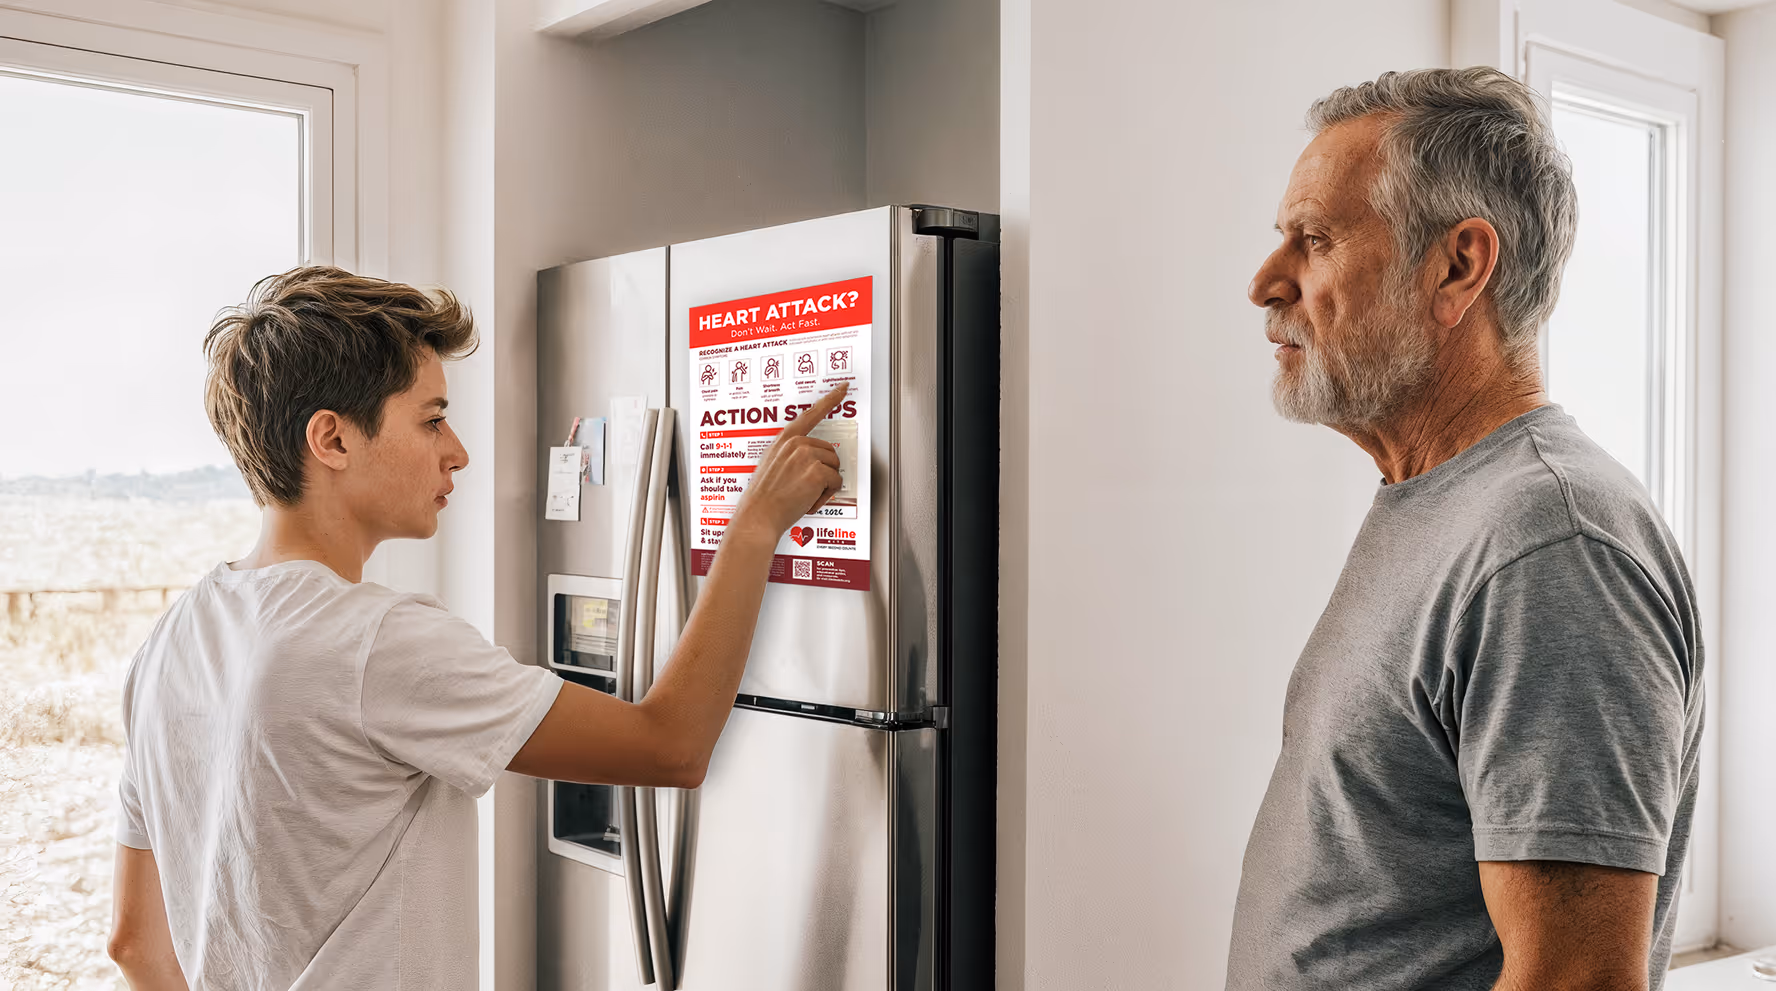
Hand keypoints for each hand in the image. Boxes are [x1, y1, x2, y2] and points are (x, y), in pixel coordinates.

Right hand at [731, 383, 847, 539]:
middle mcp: (797, 443)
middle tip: (803, 486)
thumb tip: (808, 455)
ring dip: (825, 484)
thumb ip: (789, 452)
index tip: (843, 388)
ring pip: (834, 467)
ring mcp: (807, 456)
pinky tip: (808, 499)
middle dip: (823, 471)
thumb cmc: (765, 494)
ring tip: (804, 493)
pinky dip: (826, 495)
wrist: (759, 514)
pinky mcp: (816, 471)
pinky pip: (836, 482)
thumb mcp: (770, 462)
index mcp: (786, 439)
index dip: (831, 399)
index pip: (812, 413)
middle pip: (830, 452)